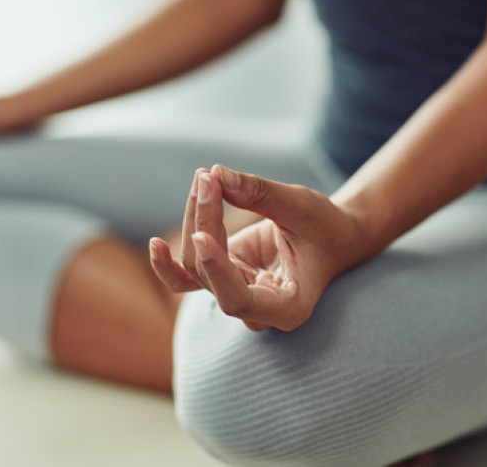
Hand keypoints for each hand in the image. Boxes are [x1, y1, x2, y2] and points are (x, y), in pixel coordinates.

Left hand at [149, 164, 364, 331]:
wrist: (332, 236)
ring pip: (195, 265)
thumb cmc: (325, 226)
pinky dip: (167, 263)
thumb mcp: (302, 206)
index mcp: (287, 307)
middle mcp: (257, 310)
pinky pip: (186, 276)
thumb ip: (262, 193)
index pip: (239, 300)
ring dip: (194, 219)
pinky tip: (154, 245)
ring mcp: (235, 294)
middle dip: (203, 223)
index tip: (202, 236)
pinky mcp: (221, 278)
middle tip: (208, 178)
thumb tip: (217, 174)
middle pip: (210, 275)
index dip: (217, 271)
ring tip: (205, 178)